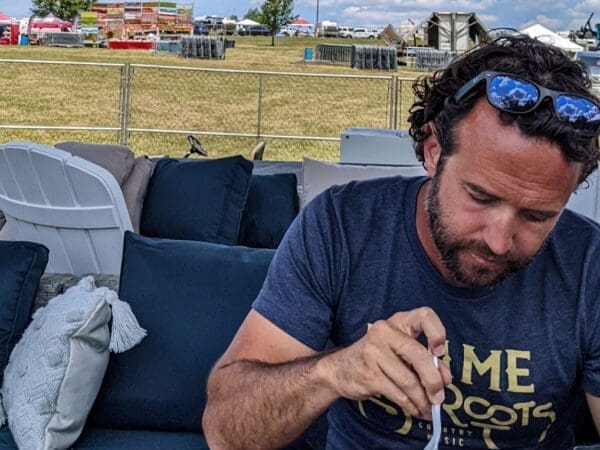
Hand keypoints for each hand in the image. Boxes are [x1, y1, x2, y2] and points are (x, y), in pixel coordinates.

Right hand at [322, 307, 451, 418]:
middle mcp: (385, 332)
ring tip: (428, 409)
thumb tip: (445, 378)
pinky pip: (397, 393)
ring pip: (409, 380)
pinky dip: (410, 405)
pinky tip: (414, 409)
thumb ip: (424, 361)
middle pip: (419, 355)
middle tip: (440, 397)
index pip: (424, 316)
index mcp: (398, 322)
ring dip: (422, 400)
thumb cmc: (377, 358)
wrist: (340, 368)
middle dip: (434, 381)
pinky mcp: (368, 374)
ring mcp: (374, 353)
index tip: (440, 353)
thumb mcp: (400, 352)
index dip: (437, 333)